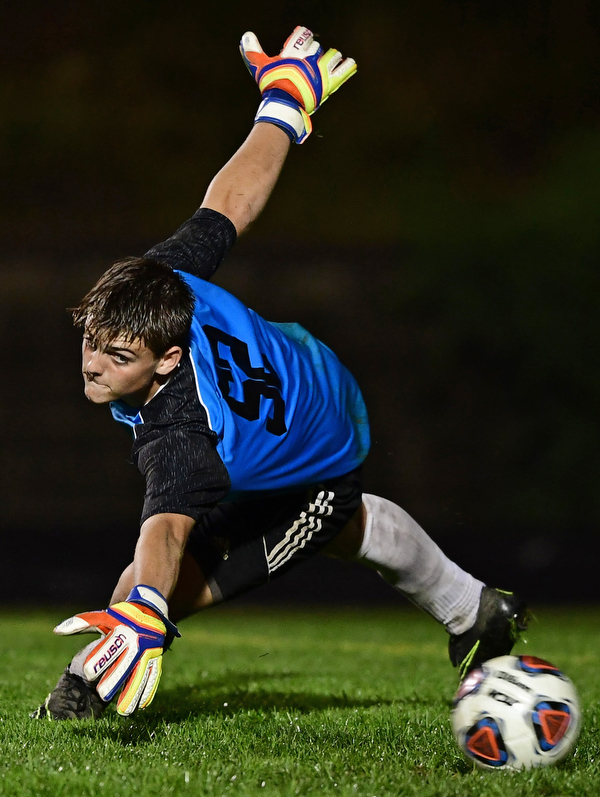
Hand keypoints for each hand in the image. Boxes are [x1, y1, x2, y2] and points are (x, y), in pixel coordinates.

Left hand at [54, 585, 178, 715]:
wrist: (151, 610)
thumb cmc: (122, 617)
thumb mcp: (104, 618)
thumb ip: (81, 624)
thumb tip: (56, 631)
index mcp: (122, 631)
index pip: (109, 647)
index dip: (99, 660)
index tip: (88, 674)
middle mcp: (137, 642)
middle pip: (126, 664)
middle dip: (115, 679)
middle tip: (103, 695)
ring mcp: (149, 651)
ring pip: (141, 674)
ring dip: (133, 693)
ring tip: (124, 712)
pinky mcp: (157, 658)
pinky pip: (153, 676)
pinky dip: (148, 691)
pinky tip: (141, 706)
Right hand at [240, 26, 356, 142]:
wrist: (283, 104)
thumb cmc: (271, 85)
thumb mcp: (260, 66)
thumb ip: (253, 50)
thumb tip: (245, 35)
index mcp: (295, 51)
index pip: (302, 36)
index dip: (303, 37)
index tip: (304, 39)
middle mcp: (309, 58)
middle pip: (317, 48)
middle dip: (315, 51)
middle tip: (314, 56)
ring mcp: (320, 70)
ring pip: (331, 56)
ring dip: (331, 57)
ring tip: (332, 58)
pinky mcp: (328, 84)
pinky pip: (341, 73)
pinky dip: (346, 67)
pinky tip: (351, 63)